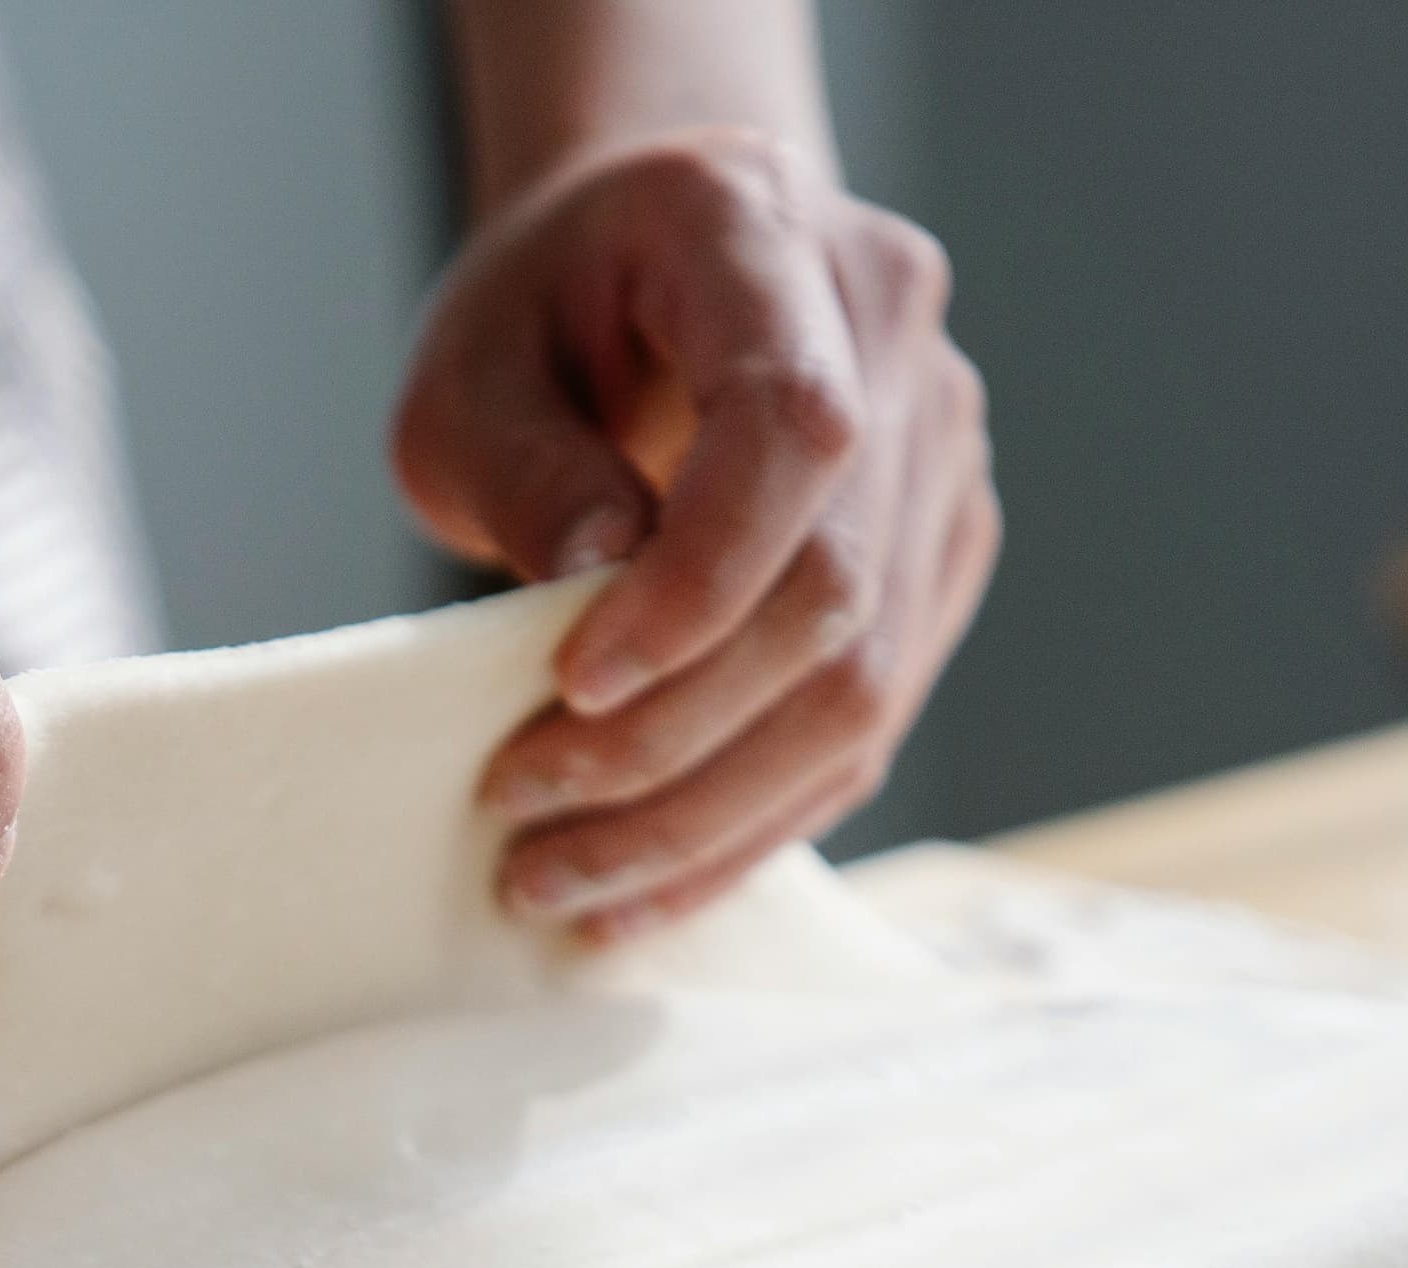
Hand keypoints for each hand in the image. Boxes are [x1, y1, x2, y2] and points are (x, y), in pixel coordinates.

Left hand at [392, 128, 996, 942]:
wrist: (648, 266)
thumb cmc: (544, 313)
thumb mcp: (468, 372)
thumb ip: (525, 471)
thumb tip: (591, 597)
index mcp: (775, 238)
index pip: (794, 432)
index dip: (696, 583)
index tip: (571, 685)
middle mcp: (897, 340)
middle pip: (833, 591)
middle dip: (672, 741)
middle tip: (519, 817)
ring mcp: (940, 453)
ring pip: (864, 687)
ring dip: (706, 818)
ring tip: (560, 884)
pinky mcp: (938, 558)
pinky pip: (864, 726)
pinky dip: (750, 824)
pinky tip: (641, 888)